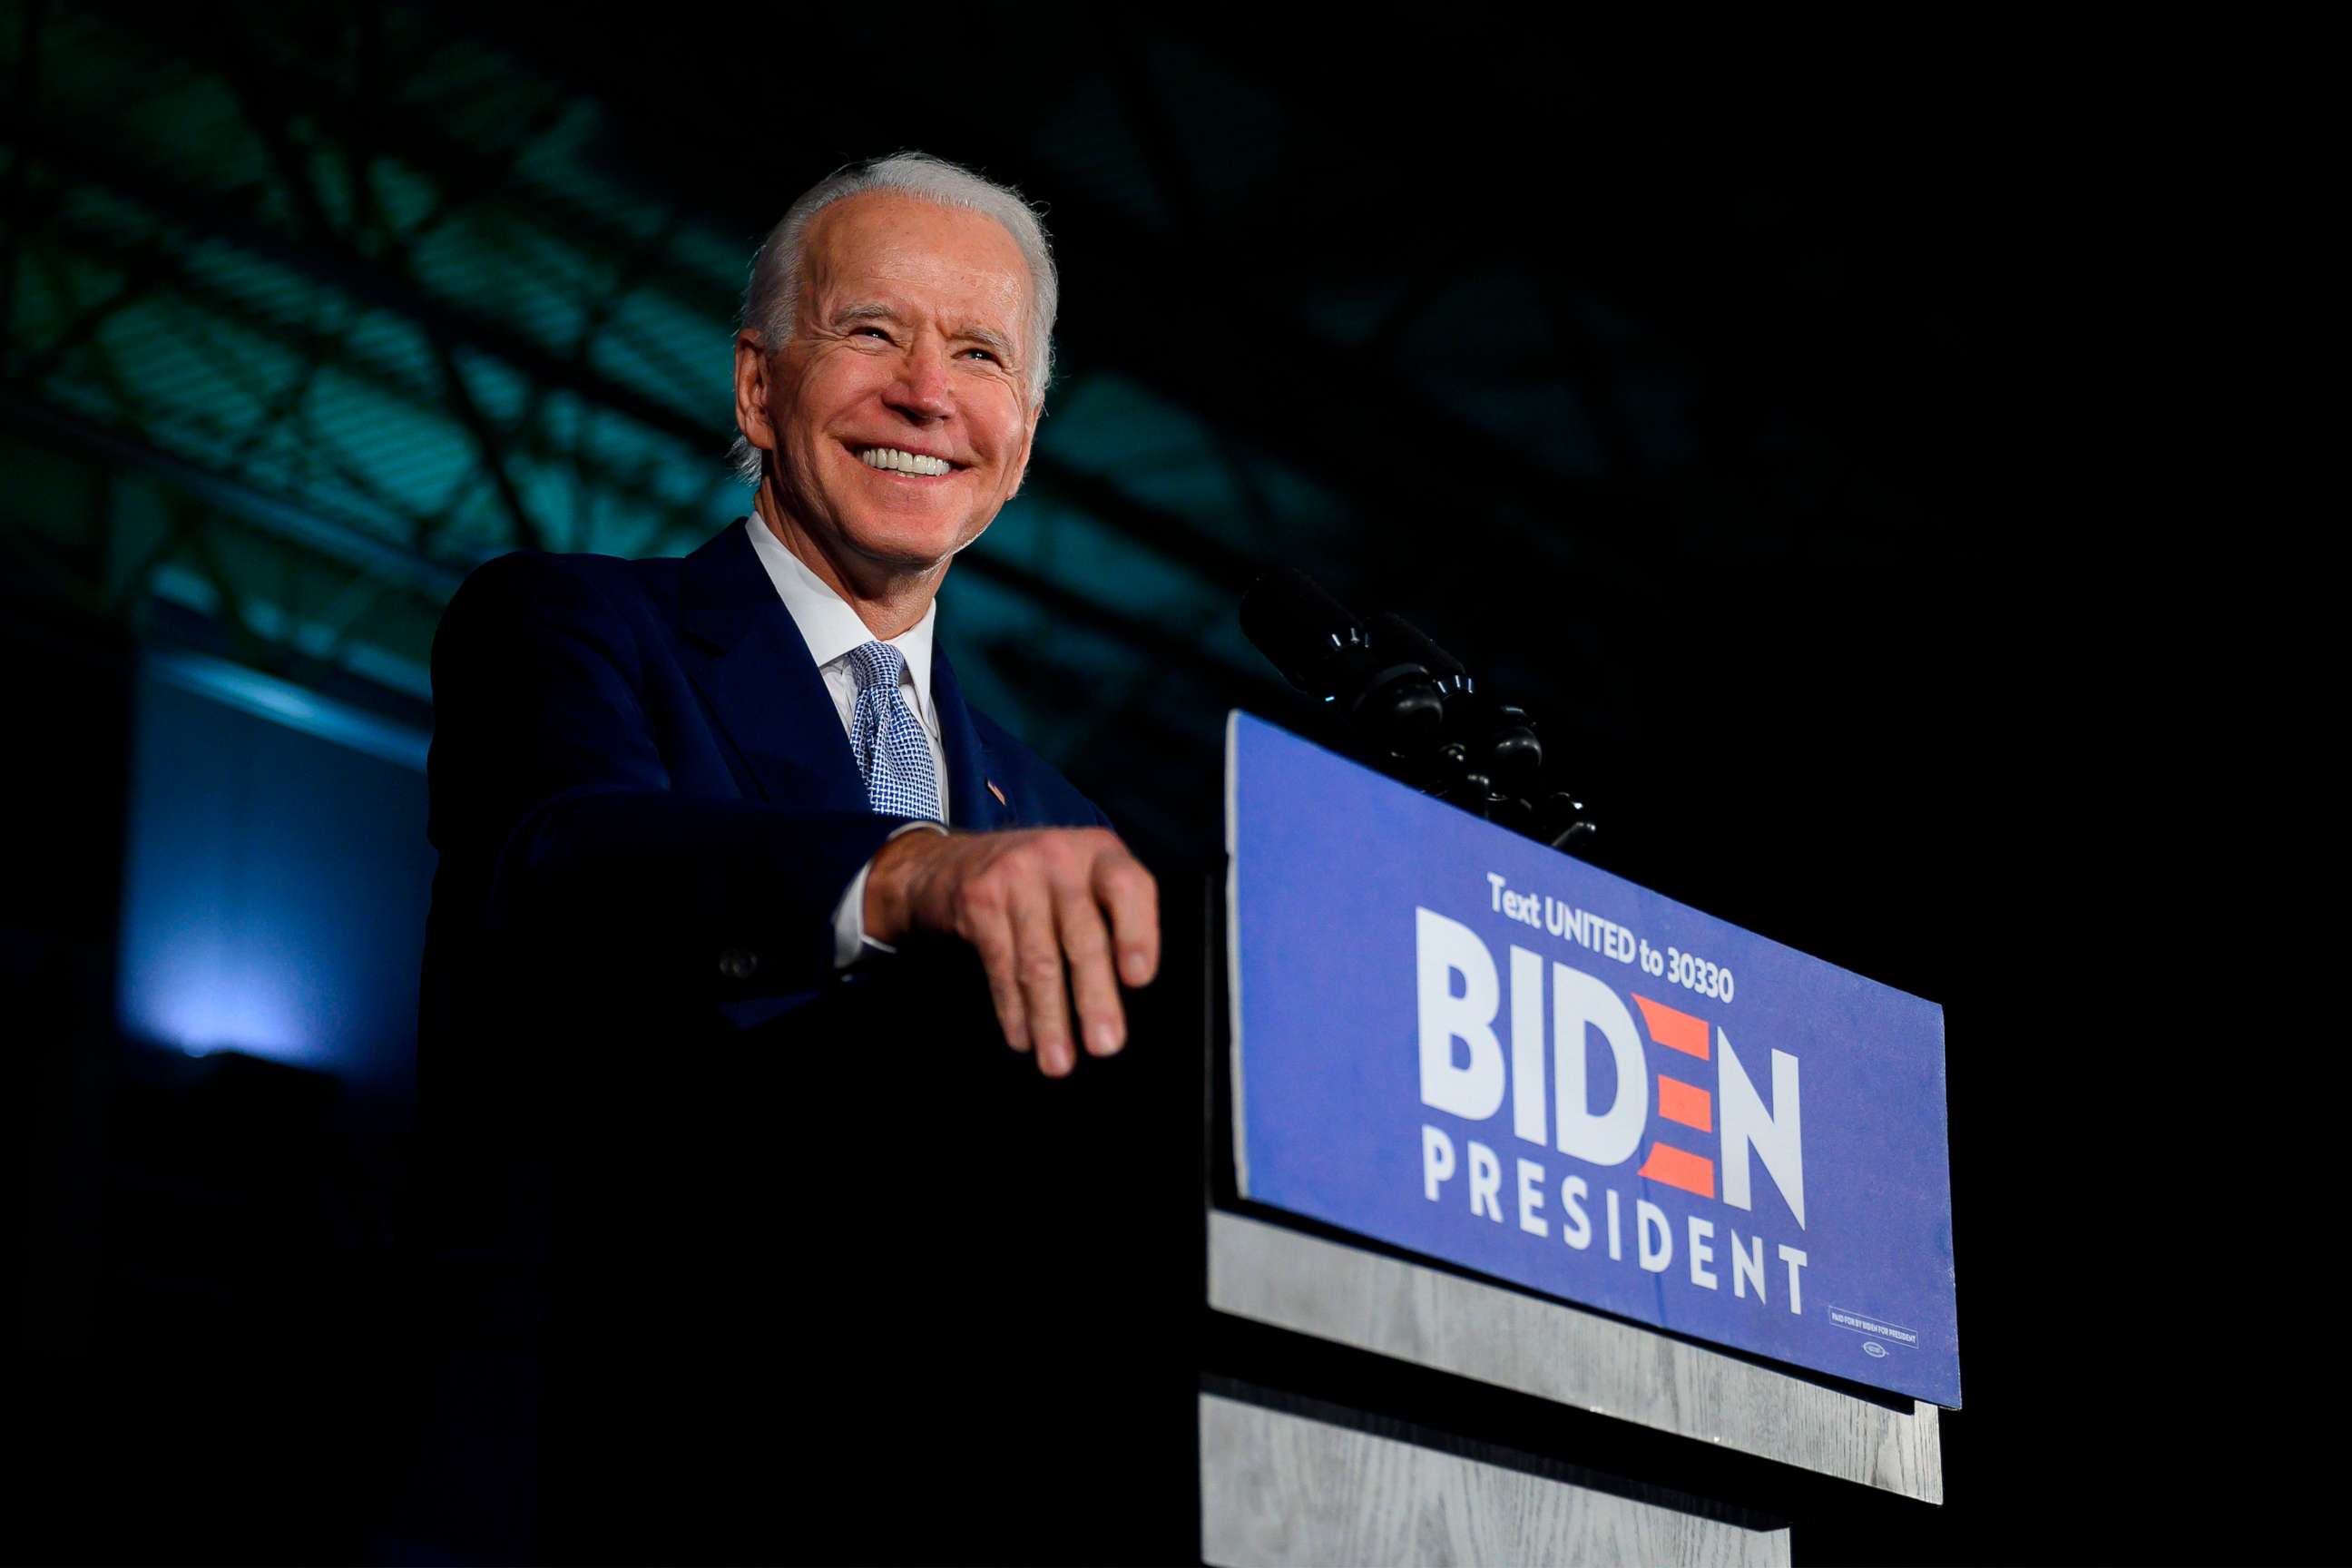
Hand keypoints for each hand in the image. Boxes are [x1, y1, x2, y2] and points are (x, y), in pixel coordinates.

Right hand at [863, 827, 1159, 1075]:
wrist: (947, 862)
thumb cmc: (1038, 882)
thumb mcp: (1082, 877)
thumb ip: (1111, 916)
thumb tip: (1130, 996)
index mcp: (1100, 853)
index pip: (1127, 887)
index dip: (1137, 933)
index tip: (1139, 980)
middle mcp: (1059, 858)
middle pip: (1083, 936)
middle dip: (1095, 998)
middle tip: (1105, 1045)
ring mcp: (1015, 877)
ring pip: (1039, 961)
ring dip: (1050, 1019)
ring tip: (1059, 1060)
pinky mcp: (978, 901)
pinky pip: (1002, 966)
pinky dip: (1013, 1009)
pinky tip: (1023, 1037)